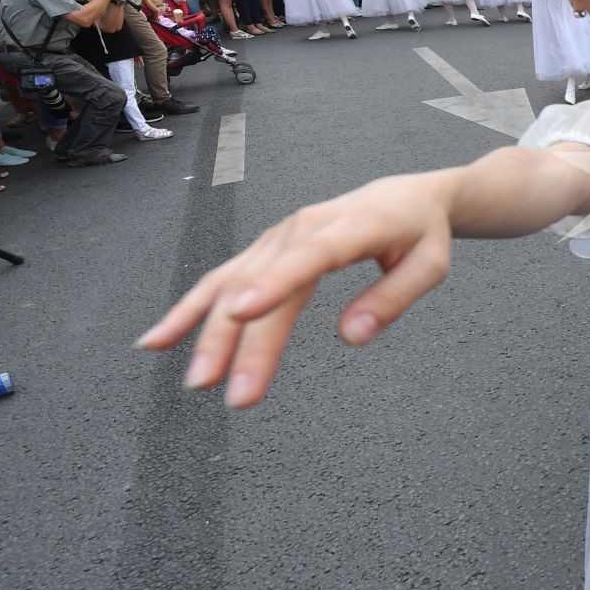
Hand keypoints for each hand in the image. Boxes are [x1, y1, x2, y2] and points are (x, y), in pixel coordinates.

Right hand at [138, 175, 455, 407]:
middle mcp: (303, 228)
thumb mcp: (432, 265)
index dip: (273, 283)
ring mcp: (277, 238)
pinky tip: (158, 341)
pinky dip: (188, 310)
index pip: (309, 256)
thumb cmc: (421, 233)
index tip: (241, 313)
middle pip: (263, 284)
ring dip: (206, 332)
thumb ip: (394, 298)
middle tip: (231, 393)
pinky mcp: (264, 250)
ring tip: (195, 380)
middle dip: (242, 341)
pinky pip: (220, 279)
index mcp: (352, 226)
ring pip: (232, 284)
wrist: (407, 196)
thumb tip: (352, 337)